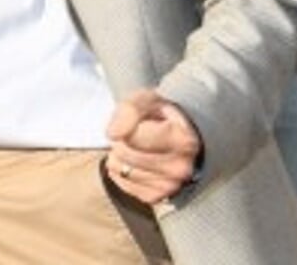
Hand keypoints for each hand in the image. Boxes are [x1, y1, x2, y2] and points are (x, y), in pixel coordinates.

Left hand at [105, 89, 203, 204]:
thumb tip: (113, 133)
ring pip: (120, 168)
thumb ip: (129, 111)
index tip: (138, 121)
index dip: (126, 124)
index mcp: (183, 141)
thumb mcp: (146, 101)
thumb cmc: (159, 116)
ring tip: (138, 148)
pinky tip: (136, 162)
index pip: (133, 137)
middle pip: (124, 153)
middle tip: (136, 135)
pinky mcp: (156, 196)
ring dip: (120, 156)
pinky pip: (120, 181)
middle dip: (122, 140)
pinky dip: (121, 170)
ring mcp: (170, 186)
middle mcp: (180, 168)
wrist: (176, 136)